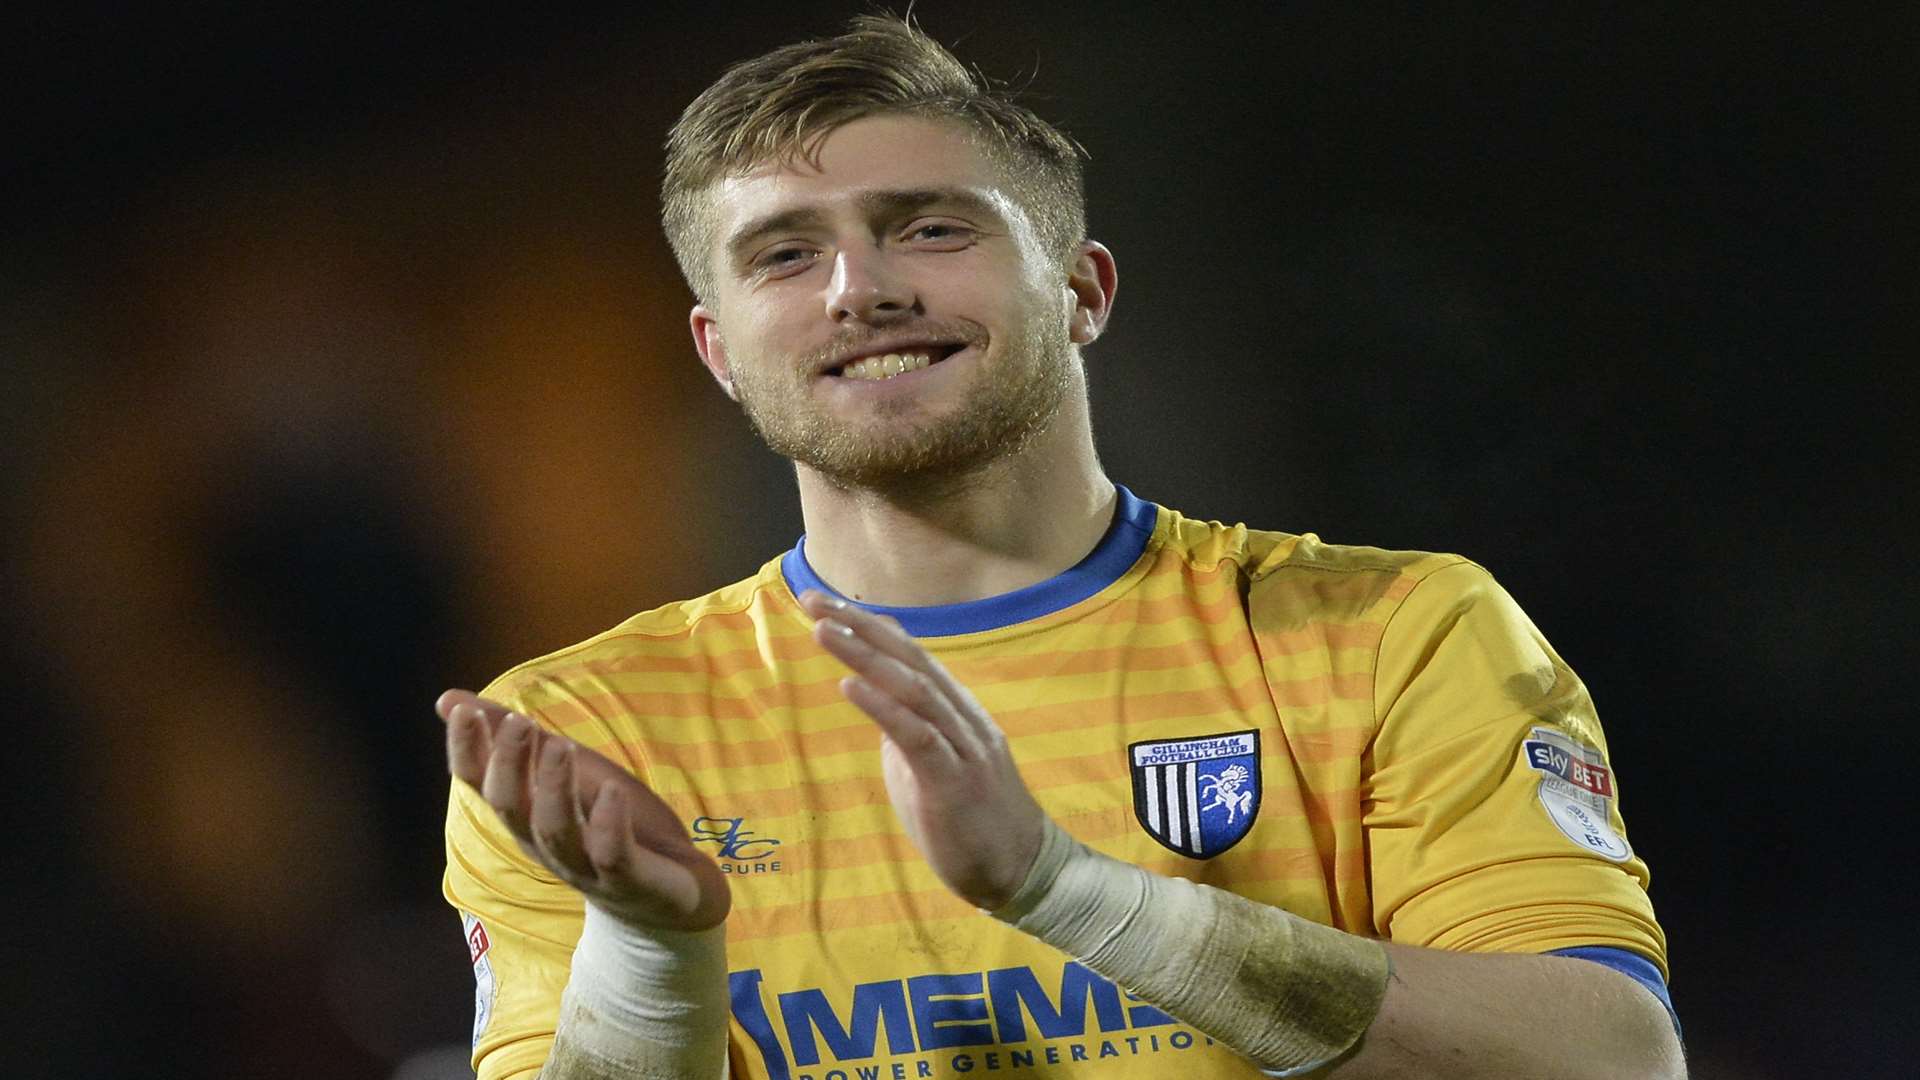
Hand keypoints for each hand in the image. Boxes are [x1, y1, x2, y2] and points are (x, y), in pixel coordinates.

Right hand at [437, 690, 729, 930]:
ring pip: (554, 831)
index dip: (467, 750)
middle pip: (510, 806)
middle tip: (520, 721)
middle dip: (509, 763)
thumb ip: (517, 740)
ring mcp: (583, 865)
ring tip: (561, 745)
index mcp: (523, 814)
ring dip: (553, 787)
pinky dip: (607, 824)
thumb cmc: (607, 824)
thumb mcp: (565, 770)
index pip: (479, 784)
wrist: (669, 892)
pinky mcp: (625, 880)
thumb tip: (447, 700)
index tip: (465, 711)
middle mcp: (543, 842)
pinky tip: (611, 791)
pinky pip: (610, 856)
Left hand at [798, 590, 1047, 909]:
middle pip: (909, 659)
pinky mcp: (955, 781)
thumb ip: (907, 731)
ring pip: (912, 688)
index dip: (870, 627)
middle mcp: (962, 718)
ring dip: (864, 657)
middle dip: (860, 627)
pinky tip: (850, 686)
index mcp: (957, 711)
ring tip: (823, 631)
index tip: (826, 605)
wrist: (1024, 871)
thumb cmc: (974, 822)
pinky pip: (917, 736)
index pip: (911, 656)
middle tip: (814, 601)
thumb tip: (876, 703)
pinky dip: (883, 706)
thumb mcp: (932, 767)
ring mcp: (963, 747)